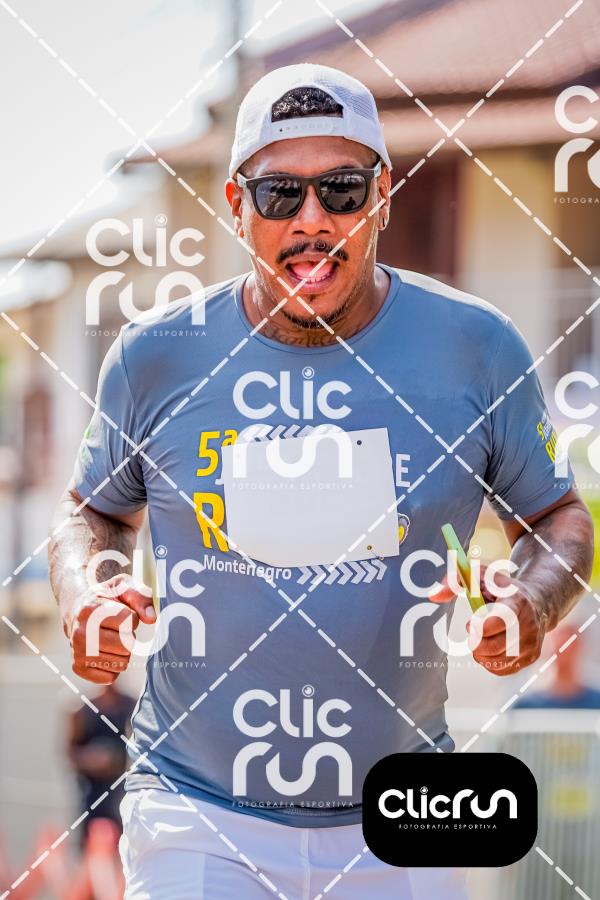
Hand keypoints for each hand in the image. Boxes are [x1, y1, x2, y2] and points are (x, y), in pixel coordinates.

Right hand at [67, 573, 155, 683]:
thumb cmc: (107, 598)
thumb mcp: (124, 587)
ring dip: (122, 653)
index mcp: (90, 610)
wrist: (79, 609)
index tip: (123, 613)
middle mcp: (80, 633)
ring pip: (120, 663)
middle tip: (118, 630)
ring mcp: (77, 652)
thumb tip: (151, 619)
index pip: (129, 621)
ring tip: (111, 639)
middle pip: (126, 646)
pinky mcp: (78, 668)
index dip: (133, 618)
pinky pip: (111, 677)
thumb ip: (141, 597)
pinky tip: (105, 652)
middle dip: (129, 638)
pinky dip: (114, 667)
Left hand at [429, 565, 546, 675]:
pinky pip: (502, 670)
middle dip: (476, 642)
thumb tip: (432, 596)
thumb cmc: (502, 588)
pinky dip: (490, 661)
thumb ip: (455, 581)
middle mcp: (528, 625)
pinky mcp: (530, 658)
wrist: (538, 602)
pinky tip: (492, 646)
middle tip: (473, 631)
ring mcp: (531, 644)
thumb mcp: (481, 576)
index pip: (500, 621)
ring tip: (483, 637)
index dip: (480, 627)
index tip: (470, 623)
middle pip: (495, 646)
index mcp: (516, 602)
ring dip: (480, 652)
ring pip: (496, 661)